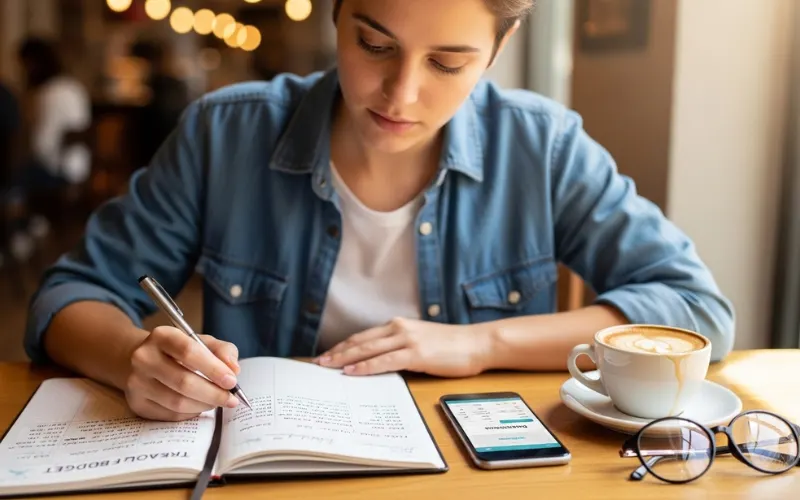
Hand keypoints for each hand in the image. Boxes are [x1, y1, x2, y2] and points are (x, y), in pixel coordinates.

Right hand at [124, 326, 240, 420]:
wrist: (144, 360)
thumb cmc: (179, 351)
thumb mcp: (202, 342)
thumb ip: (222, 351)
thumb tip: (234, 370)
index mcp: (162, 336)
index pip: (189, 352)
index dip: (213, 369)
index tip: (232, 381)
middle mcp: (144, 358)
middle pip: (183, 382)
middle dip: (213, 393)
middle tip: (231, 399)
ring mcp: (136, 383)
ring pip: (177, 402)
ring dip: (204, 405)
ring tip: (218, 402)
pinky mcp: (137, 403)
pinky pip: (170, 414)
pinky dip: (191, 413)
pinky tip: (199, 405)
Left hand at [313, 318, 490, 376]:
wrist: (477, 343)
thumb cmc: (452, 346)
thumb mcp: (421, 341)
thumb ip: (401, 347)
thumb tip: (380, 362)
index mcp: (399, 325)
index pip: (363, 335)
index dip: (343, 345)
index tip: (327, 354)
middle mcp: (400, 328)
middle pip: (360, 340)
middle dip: (337, 352)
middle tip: (318, 362)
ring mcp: (407, 340)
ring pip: (368, 349)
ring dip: (345, 358)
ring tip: (327, 366)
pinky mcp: (416, 354)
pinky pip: (385, 361)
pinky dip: (366, 366)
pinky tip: (352, 372)